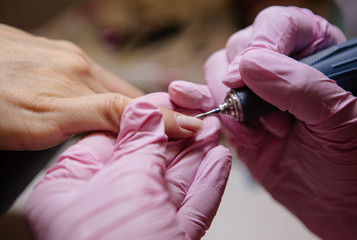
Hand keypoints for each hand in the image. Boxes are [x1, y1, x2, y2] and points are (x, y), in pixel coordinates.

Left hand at [0, 24, 201, 149]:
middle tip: (164, 131)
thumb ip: (95, 117)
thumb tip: (137, 121)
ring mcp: (60, 54)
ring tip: (133, 123)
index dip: (164, 118)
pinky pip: (82, 75)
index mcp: (79, 77)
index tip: (191, 128)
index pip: (134, 104)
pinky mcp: (44, 52)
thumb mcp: (42, 121)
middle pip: (122, 93)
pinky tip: (88, 102)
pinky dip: (95, 92)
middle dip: (144, 113)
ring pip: (102, 84)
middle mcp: (75, 62)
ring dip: (121, 104)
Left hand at [25, 96, 230, 239]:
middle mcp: (106, 205)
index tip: (167, 101)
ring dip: (199, 155)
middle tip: (199, 115)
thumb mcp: (125, 181)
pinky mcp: (167, 238)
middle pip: (148, 160)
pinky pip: (192, 207)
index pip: (111, 140)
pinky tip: (220, 161)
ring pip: (174, 182)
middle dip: (179, 136)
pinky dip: (208, 184)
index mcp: (74, 190)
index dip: (142, 117)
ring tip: (215, 131)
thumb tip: (145, 109)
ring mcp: (140, 223)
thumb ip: (139, 142)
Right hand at [204, 6, 356, 239]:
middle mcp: (280, 66)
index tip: (248, 74)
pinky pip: (206, 99)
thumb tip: (246, 65)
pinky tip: (210, 117)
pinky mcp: (236, 115)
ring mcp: (254, 92)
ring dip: (227, 103)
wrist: (332, 201)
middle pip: (240, 47)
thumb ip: (298, 85)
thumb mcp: (338, 118)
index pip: (279, 25)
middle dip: (244, 85)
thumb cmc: (350, 160)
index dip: (261, 43)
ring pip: (218, 71)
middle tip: (270, 119)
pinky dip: (200, 105)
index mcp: (315, 52)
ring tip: (255, 134)